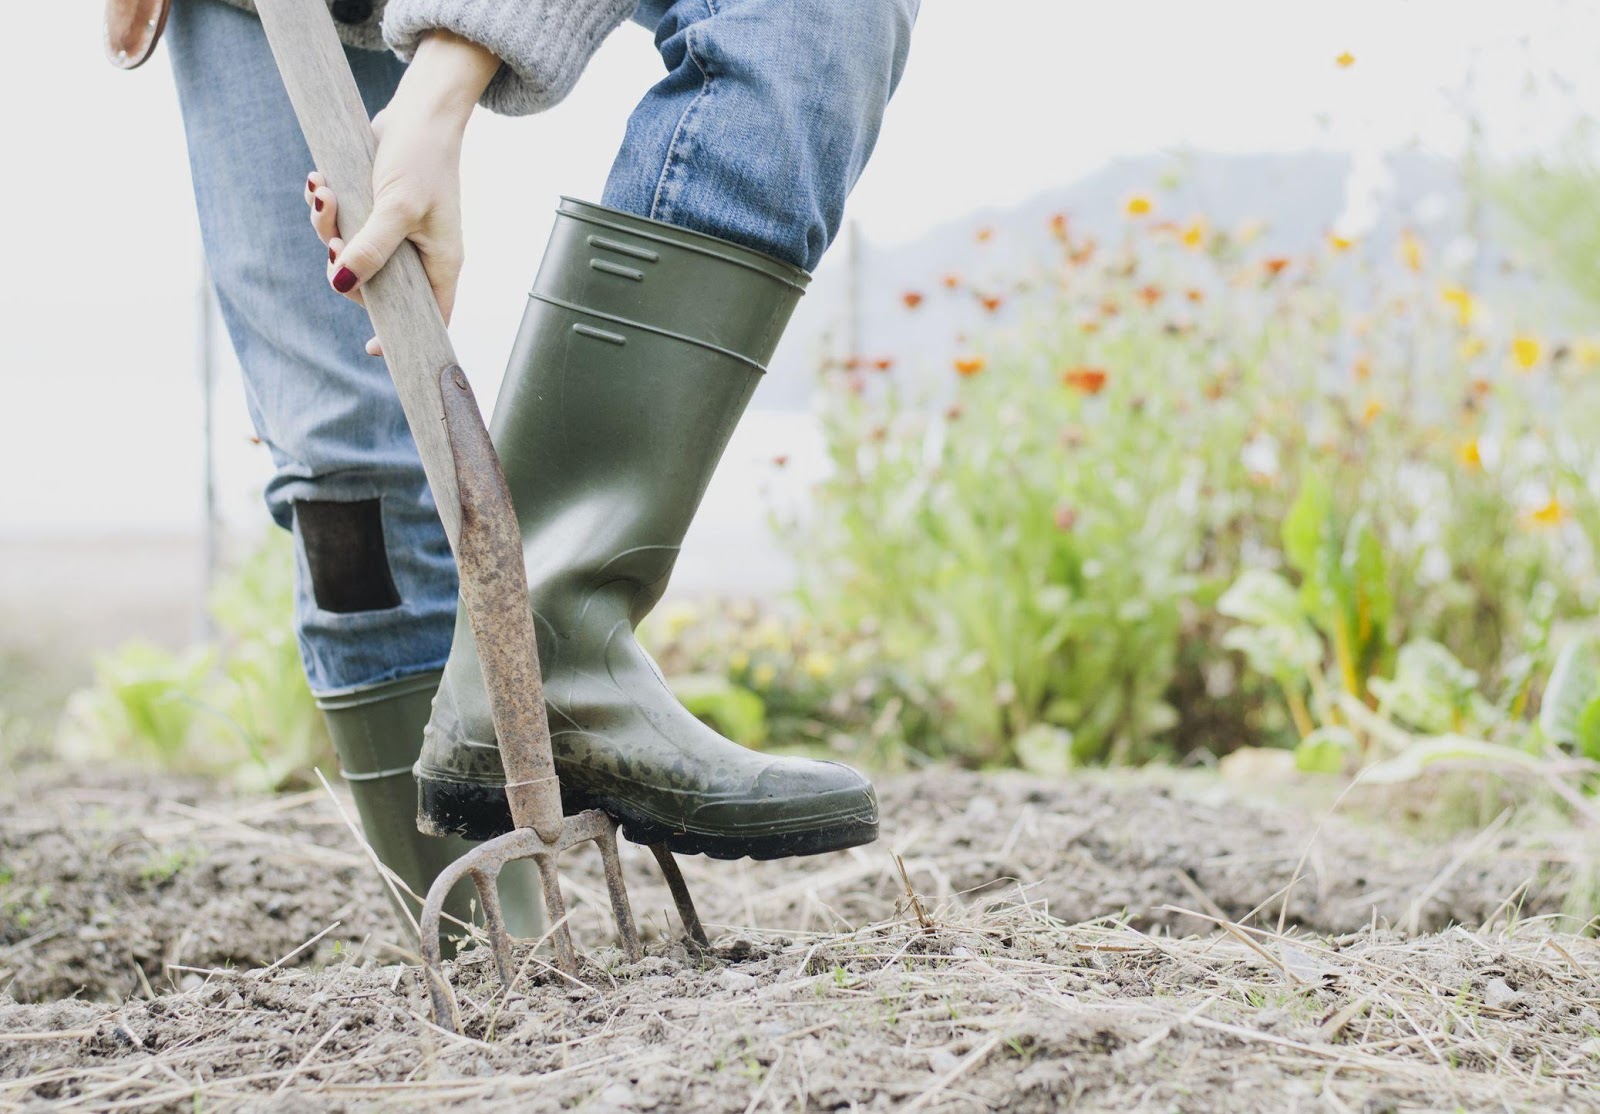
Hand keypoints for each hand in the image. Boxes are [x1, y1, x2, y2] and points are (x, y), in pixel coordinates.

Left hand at [305, 30, 499, 355]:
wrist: (420, 109)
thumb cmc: (421, 159)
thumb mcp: (396, 208)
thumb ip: (370, 249)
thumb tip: (341, 285)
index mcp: (440, 263)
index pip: (430, 317)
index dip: (402, 336)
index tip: (371, 347)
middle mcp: (420, 253)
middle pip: (376, 285)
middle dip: (344, 265)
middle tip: (332, 242)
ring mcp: (398, 231)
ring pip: (353, 252)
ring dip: (327, 226)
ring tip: (324, 193)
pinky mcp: (376, 208)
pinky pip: (344, 223)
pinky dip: (328, 207)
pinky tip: (321, 182)